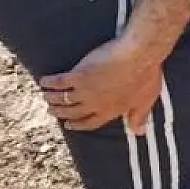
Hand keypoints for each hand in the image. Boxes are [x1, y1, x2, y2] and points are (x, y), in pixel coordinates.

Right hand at [39, 37, 164, 133]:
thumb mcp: (145, 100)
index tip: (68, 124)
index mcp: (111, 111)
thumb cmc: (146, 75)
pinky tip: (43, 80)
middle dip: (60, 112)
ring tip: (45, 96)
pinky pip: (58, 82)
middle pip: (72, 112)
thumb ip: (139, 116)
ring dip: (51, 98)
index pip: (90, 123)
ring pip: (62, 99)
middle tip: (52, 110)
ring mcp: (85, 91)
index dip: (78, 125)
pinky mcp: (79, 75)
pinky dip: (48, 82)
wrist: (139, 55)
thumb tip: (139, 132)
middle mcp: (95, 104)